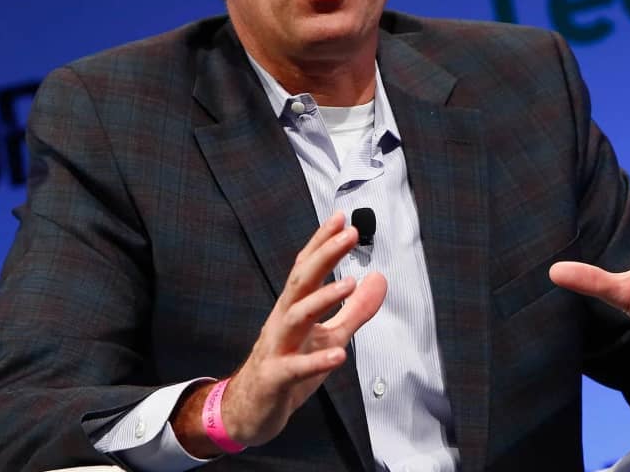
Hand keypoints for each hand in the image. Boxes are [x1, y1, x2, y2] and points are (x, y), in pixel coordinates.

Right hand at [175, 212, 385, 452]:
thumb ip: (354, 310)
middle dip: (325, 255)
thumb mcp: (329, 335)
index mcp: (294, 308)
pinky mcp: (275, 378)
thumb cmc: (288, 367)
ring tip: (350, 285)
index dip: (323, 242)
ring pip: (296, 316)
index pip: (307, 268)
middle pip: (301, 281)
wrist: (250, 411)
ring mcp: (276, 348)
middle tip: (350, 234)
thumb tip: (379, 279)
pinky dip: (316, 360)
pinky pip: (294, 368)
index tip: (343, 218)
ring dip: (322, 299)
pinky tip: (338, 354)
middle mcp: (282, 321)